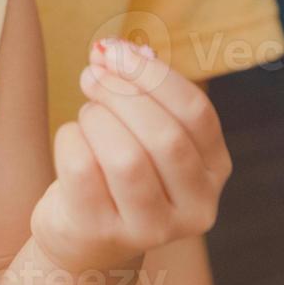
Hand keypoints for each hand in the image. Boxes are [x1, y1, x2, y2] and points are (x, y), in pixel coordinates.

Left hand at [28, 38, 232, 273]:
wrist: (85, 235)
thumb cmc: (117, 168)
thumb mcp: (142, 129)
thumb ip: (140, 88)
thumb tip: (113, 49)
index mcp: (214, 169)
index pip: (196, 113)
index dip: (153, 75)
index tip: (113, 51)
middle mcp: (196, 206)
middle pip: (164, 136)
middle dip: (120, 93)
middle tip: (90, 76)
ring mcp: (152, 230)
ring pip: (125, 158)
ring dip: (96, 119)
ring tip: (86, 114)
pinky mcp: (104, 235)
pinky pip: (82, 171)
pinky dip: (70, 140)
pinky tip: (71, 140)